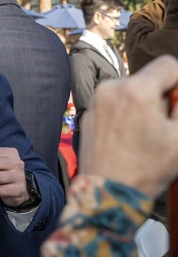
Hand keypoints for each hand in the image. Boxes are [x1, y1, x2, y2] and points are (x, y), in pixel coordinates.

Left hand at [80, 56, 177, 197]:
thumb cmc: (147, 168)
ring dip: (142, 104)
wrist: (107, 191)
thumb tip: (176, 94)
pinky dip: (125, 113)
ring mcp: (96, 100)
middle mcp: (111, 88)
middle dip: (160, 96)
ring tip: (144, 134)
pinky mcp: (88, 113)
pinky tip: (128, 137)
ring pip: (130, 91)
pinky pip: (113, 103)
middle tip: (163, 125)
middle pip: (147, 79)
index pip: (168, 64)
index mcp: (136, 89)